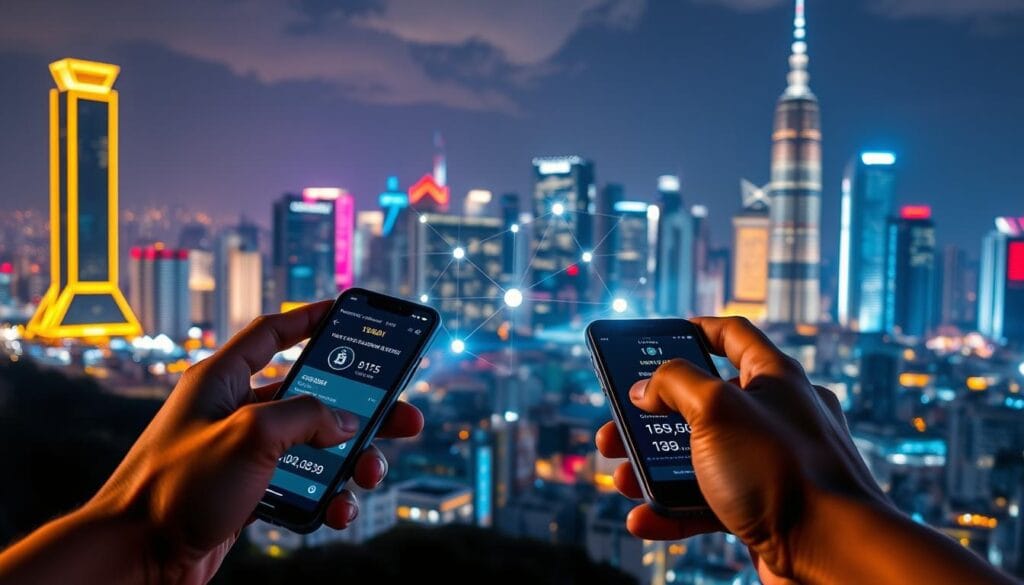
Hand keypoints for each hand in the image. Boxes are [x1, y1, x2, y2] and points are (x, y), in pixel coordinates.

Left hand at [90, 301, 422, 582]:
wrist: (135, 560)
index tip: (344, 313)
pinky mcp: (248, 494)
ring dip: (350, 459)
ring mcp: (242, 455)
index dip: (308, 319)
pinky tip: (338, 509)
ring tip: (371, 472)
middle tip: (401, 413)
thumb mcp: (249, 435)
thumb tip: (344, 421)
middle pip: (311, 396)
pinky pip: (302, 485)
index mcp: (221, 381)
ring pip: (314, 446)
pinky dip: (326, 496)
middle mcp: (232, 413)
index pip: (270, 334)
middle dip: (359, 407)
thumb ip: (306, 416)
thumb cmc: (174, 489)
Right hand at [595, 317, 886, 582]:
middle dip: (653, 417)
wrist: (837, 557)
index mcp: (775, 378)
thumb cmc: (785, 474)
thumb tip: (646, 387)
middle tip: (619, 426)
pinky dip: (674, 511)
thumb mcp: (716, 410)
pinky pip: (709, 504)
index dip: (695, 330)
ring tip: (622, 480)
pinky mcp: (765, 510)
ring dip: (654, 468)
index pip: (732, 336)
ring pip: (700, 458)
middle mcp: (778, 417)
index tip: (662, 337)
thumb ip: (673, 384)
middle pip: (703, 403)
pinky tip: (645, 519)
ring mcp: (772, 466)